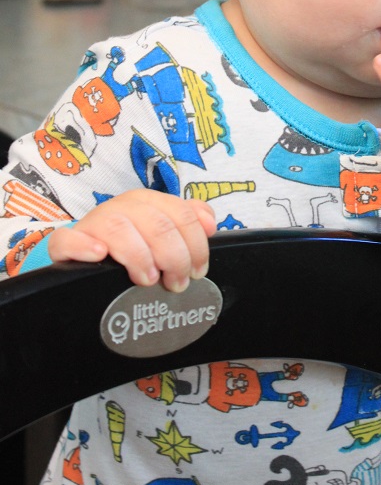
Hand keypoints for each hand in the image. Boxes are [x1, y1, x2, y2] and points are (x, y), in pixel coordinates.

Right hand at [48, 190, 216, 292]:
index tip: (198, 271)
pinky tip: (99, 257)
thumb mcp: (162, 232)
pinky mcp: (65, 243)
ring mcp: (93, 222)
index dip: (196, 245)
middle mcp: (122, 207)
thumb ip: (189, 222)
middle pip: (157, 224)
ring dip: (139, 256)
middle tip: (176, 283)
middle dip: (174, 257)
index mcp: (148, 201)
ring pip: (119, 228)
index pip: (182, 214)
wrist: (85, 259)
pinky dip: (84, 247)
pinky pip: (67, 240)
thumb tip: (210, 223)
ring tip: (147, 279)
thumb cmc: (132, 247)